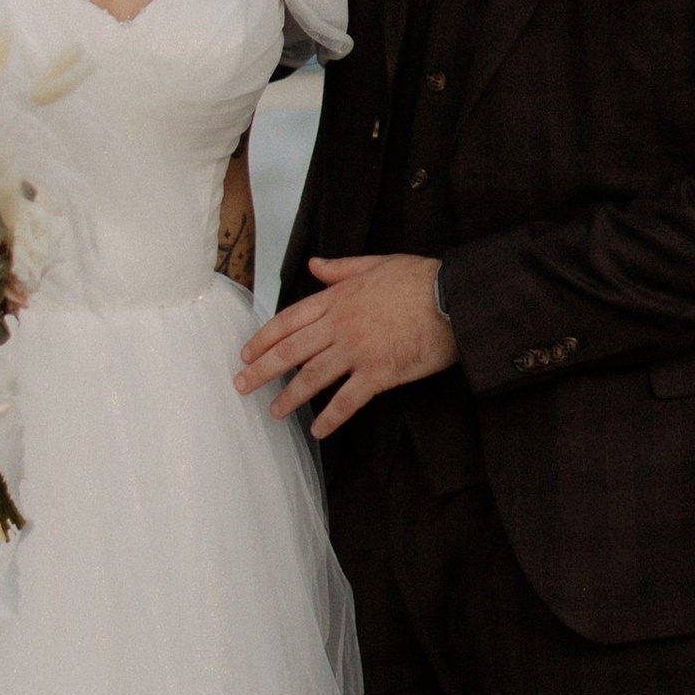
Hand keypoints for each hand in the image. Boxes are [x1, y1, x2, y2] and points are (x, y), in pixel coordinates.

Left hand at [233, 255, 457, 440]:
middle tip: (241, 386)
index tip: (246, 353)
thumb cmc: (421, 279)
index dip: (264, 339)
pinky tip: (318, 431)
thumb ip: (341, 268)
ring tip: (274, 411)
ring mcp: (358, 351)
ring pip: (313, 377)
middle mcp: (341, 326)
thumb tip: (314, 265)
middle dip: (262, 370)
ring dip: (290, 396)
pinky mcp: (380, 373)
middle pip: (291, 351)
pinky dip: (331, 417)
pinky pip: (348, 399)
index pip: (289, 321)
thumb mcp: (377, 263)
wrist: (454, 298)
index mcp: (337, 299)